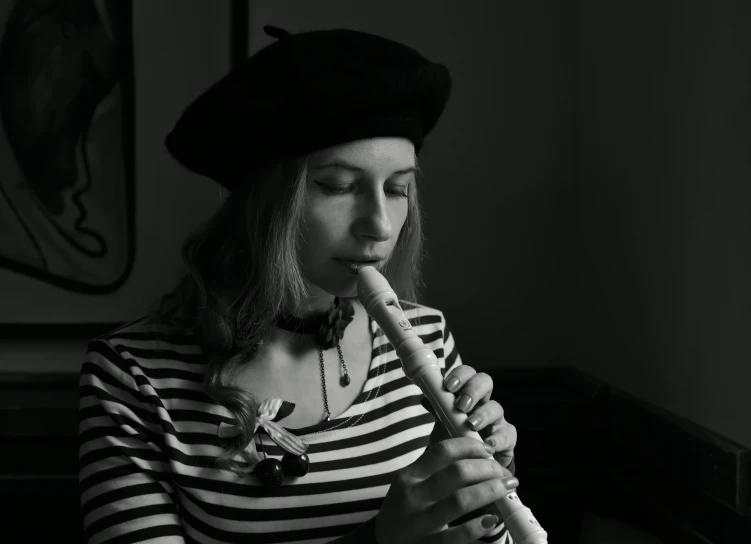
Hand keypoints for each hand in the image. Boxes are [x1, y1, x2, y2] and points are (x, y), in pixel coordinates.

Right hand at [374, 437, 518, 543]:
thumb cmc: (403, 511)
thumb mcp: (409, 483)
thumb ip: (432, 465)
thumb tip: (461, 439)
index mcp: (410, 476)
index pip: (443, 451)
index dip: (470, 447)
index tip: (488, 450)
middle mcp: (412, 495)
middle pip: (457, 472)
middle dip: (487, 469)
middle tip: (503, 472)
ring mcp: (419, 522)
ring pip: (460, 500)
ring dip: (490, 491)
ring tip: (506, 488)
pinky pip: (456, 536)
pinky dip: (477, 527)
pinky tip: (492, 520)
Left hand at [443, 365, 516, 468]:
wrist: (470, 467)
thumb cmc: (456, 439)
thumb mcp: (443, 425)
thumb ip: (438, 411)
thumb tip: (425, 399)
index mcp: (466, 394)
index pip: (467, 374)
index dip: (460, 376)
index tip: (448, 386)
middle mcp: (483, 402)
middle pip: (485, 381)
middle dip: (473, 390)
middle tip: (460, 405)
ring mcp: (497, 419)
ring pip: (496, 407)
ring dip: (483, 414)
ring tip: (471, 424)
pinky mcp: (507, 438)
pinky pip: (507, 434)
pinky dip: (498, 438)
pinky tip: (489, 444)